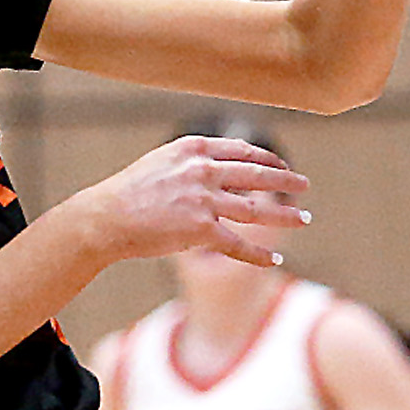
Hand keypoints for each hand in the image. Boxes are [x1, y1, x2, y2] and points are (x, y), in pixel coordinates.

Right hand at [56, 137, 309, 268]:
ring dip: (285, 216)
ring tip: (305, 219)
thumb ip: (191, 161)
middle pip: (257, 175)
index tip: (279, 164)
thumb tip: (218, 167)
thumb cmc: (127, 192)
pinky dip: (258, 255)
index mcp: (194, 149)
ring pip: (256, 209)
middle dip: (286, 180)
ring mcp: (204, 200)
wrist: (104, 218)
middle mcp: (203, 171)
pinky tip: (275, 260)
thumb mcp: (161, 162)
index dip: (266, 158)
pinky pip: (237, 244)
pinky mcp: (200, 230)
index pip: (241, 150)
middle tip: (305, 184)